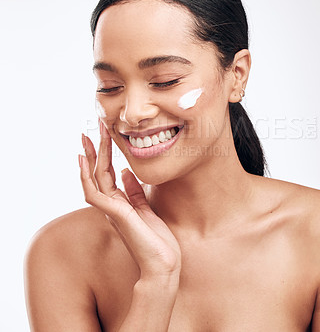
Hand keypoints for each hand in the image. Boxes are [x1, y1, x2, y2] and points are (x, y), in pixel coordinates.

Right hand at [78, 121, 180, 280]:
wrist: (163, 262)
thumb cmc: (156, 238)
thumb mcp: (146, 207)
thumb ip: (134, 190)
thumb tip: (127, 171)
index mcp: (120, 202)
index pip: (108, 173)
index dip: (104, 154)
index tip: (104, 135)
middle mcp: (111, 205)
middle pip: (98, 172)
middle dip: (94, 150)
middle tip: (90, 129)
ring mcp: (111, 210)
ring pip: (95, 179)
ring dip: (91, 157)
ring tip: (88, 137)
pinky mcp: (114, 214)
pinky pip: (94, 193)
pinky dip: (87, 177)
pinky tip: (85, 162)